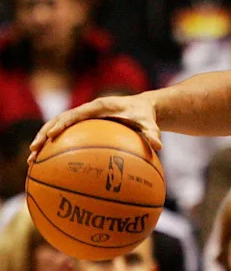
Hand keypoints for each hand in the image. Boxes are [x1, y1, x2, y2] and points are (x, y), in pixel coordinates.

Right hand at [28, 94, 161, 163]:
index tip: (53, 135)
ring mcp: (84, 116)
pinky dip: (56, 146)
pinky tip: (48, 164)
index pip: (76, 114)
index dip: (63, 124)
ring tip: (31, 159)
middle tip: (33, 151)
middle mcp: (88, 110)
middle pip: (59, 120)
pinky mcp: (84, 124)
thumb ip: (152, 133)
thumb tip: (159, 146)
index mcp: (100, 106)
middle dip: (44, 134)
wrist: (143, 107)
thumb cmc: (145, 116)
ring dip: (44, 140)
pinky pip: (67, 134)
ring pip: (57, 126)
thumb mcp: (150, 123)